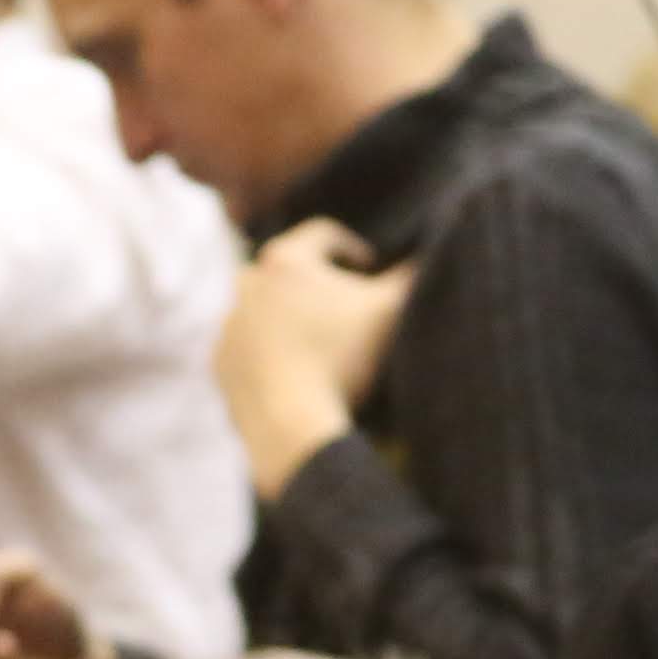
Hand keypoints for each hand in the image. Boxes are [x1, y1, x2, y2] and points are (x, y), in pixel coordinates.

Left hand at [214, 221, 415, 496]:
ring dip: (288, 318)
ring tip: (320, 341)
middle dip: (315, 281)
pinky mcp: (219, 364)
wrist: (290, 423)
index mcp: (285, 260)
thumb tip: (438, 251)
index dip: (351, 247)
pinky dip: (268, 354)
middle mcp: (246, 284)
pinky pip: (247, 349)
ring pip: (263, 310)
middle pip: (287, 270)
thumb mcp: (391, 309)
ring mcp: (228, 326)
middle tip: (343, 303)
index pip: (322, 235)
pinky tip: (295, 371)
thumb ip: (413, 274)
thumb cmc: (343, 358)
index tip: (368, 267)